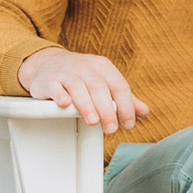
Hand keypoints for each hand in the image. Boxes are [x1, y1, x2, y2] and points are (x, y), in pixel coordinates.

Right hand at [21, 46, 146, 132]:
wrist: (47, 63)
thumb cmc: (81, 76)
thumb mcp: (104, 81)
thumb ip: (123, 97)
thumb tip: (144, 111)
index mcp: (103, 67)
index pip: (119, 85)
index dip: (126, 106)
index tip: (128, 124)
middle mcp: (85, 67)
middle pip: (99, 87)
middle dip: (107, 110)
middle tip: (111, 129)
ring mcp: (66, 72)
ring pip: (78, 87)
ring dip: (86, 105)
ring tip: (93, 122)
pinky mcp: (48, 80)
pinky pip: (55, 86)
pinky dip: (60, 95)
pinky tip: (65, 104)